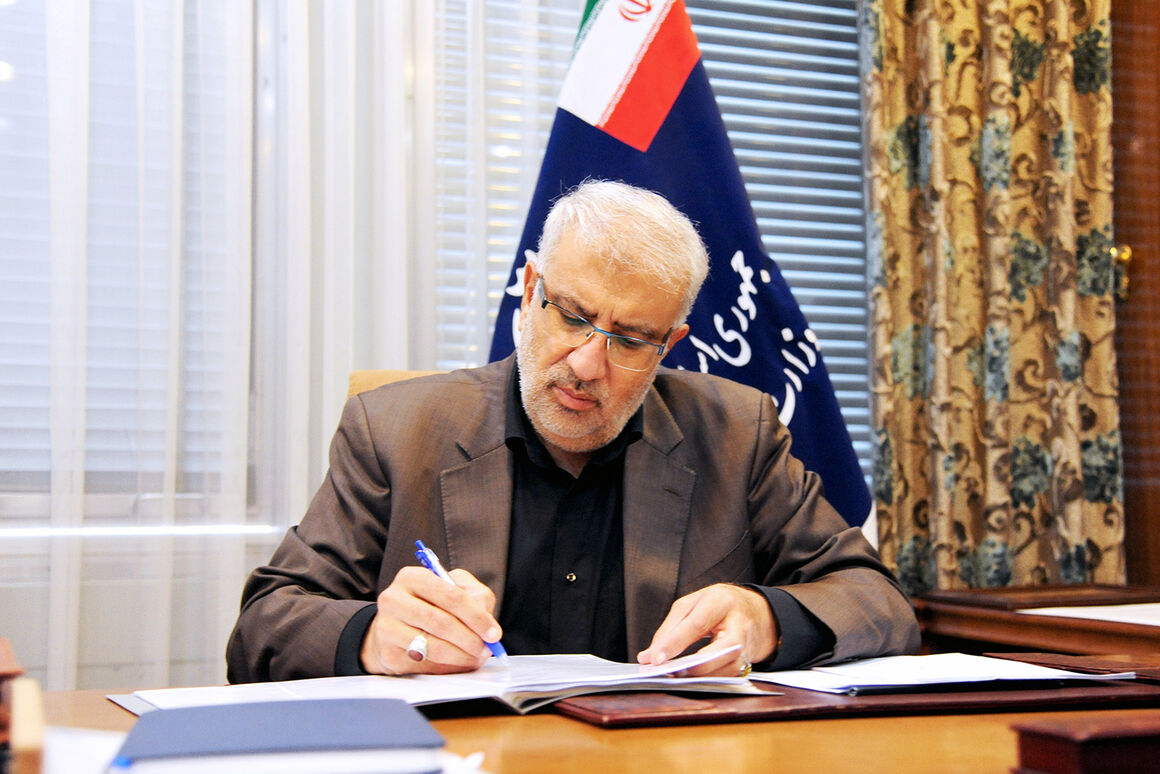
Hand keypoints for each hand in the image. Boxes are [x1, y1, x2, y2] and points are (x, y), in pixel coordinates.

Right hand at [360, 566, 501, 674]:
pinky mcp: (387, 653)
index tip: (493, 633)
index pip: (450, 596)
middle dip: (470, 639)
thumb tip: (486, 622)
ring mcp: (386, 627)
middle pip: (440, 622)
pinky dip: (446, 667)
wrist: (395, 626)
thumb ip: (477, 598)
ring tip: (475, 658)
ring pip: (432, 646)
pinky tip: (456, 664)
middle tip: (486, 649)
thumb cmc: (431, 604)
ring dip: (461, 656)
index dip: (476, 617)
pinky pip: (423, 664)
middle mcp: (393, 599)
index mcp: (412, 577)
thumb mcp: (457, 589)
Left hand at [636, 584, 775, 676]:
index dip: (674, 643)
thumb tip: (649, 655)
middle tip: (668, 672)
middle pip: (718, 651)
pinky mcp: (748, 662)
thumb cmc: (721, 605)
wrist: (757, 612)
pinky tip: (692, 678)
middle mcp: (739, 624)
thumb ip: (670, 627)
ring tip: (676, 675)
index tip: (653, 659)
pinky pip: (726, 676)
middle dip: (692, 666)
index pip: (696, 625)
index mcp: (721, 601)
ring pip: (725, 668)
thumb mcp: (693, 603)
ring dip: (699, 676)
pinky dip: (708, 679)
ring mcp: (746, 646)